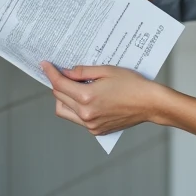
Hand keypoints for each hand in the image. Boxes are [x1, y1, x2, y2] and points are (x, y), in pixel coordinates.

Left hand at [40, 62, 162, 135]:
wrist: (150, 104)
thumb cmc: (133, 85)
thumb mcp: (107, 70)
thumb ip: (83, 72)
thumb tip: (66, 72)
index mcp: (87, 97)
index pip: (59, 84)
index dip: (50, 72)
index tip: (45, 65)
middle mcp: (85, 113)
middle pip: (59, 97)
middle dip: (58, 84)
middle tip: (64, 74)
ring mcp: (90, 124)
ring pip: (65, 111)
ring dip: (64, 99)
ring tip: (75, 88)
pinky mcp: (96, 130)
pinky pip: (78, 119)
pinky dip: (77, 109)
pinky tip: (88, 99)